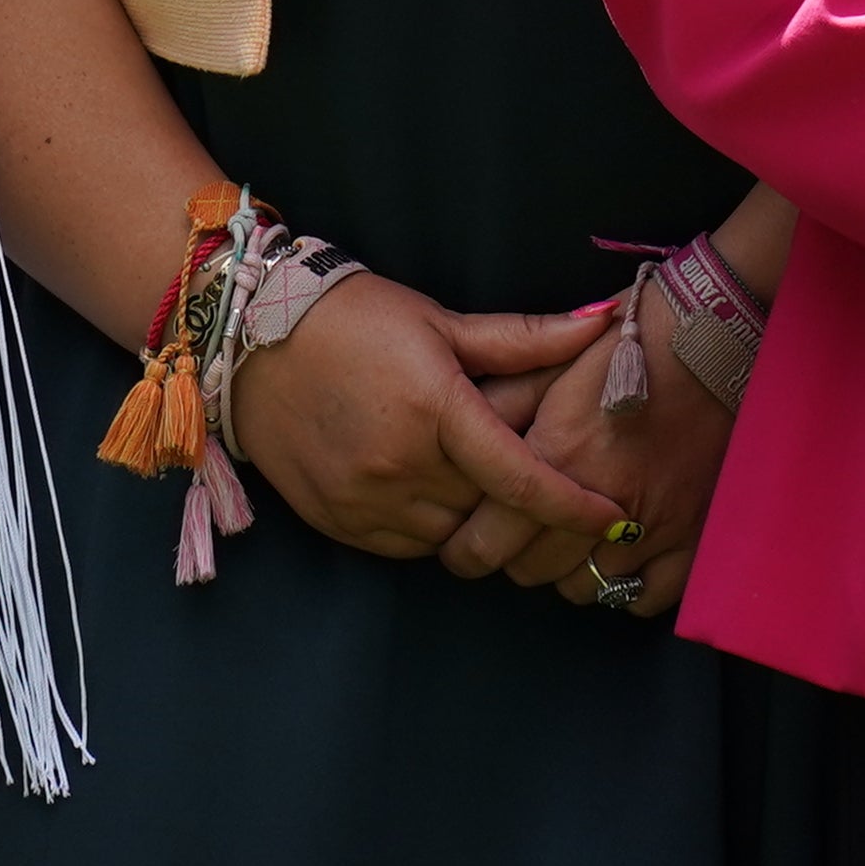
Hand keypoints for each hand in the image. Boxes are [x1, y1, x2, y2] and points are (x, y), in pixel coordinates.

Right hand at [223, 275, 621, 561]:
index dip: (573, 504)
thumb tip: (604, 323)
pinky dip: (429, 524)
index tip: (615, 514)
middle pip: (491, 509)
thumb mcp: (438, 321)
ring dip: (472, 512)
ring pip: (452, 535)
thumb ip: (524, 339)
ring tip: (463, 469)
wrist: (249, 339)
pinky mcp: (339, 521)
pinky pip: (409, 546)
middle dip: (516, 496)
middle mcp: (401, 463)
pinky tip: (423, 482)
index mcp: (434, 408)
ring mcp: (366, 499)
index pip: (521, 477)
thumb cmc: (353, 319)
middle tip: (522, 465)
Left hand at [446, 273, 747, 606]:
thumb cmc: (635, 335)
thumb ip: (510, 407)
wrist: (718, 334)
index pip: (489, 538)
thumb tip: (470, 433)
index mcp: (556, 454)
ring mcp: (652, 524)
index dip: (467, 548)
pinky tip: (619, 562)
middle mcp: (599, 499)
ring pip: (585, 587)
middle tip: (516, 541)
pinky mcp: (696, 535)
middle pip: (532, 570)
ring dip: (569, 571)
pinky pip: (647, 597)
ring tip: (568, 546)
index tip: (462, 545)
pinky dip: (627, 589)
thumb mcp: (557, 363)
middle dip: (515, 558)